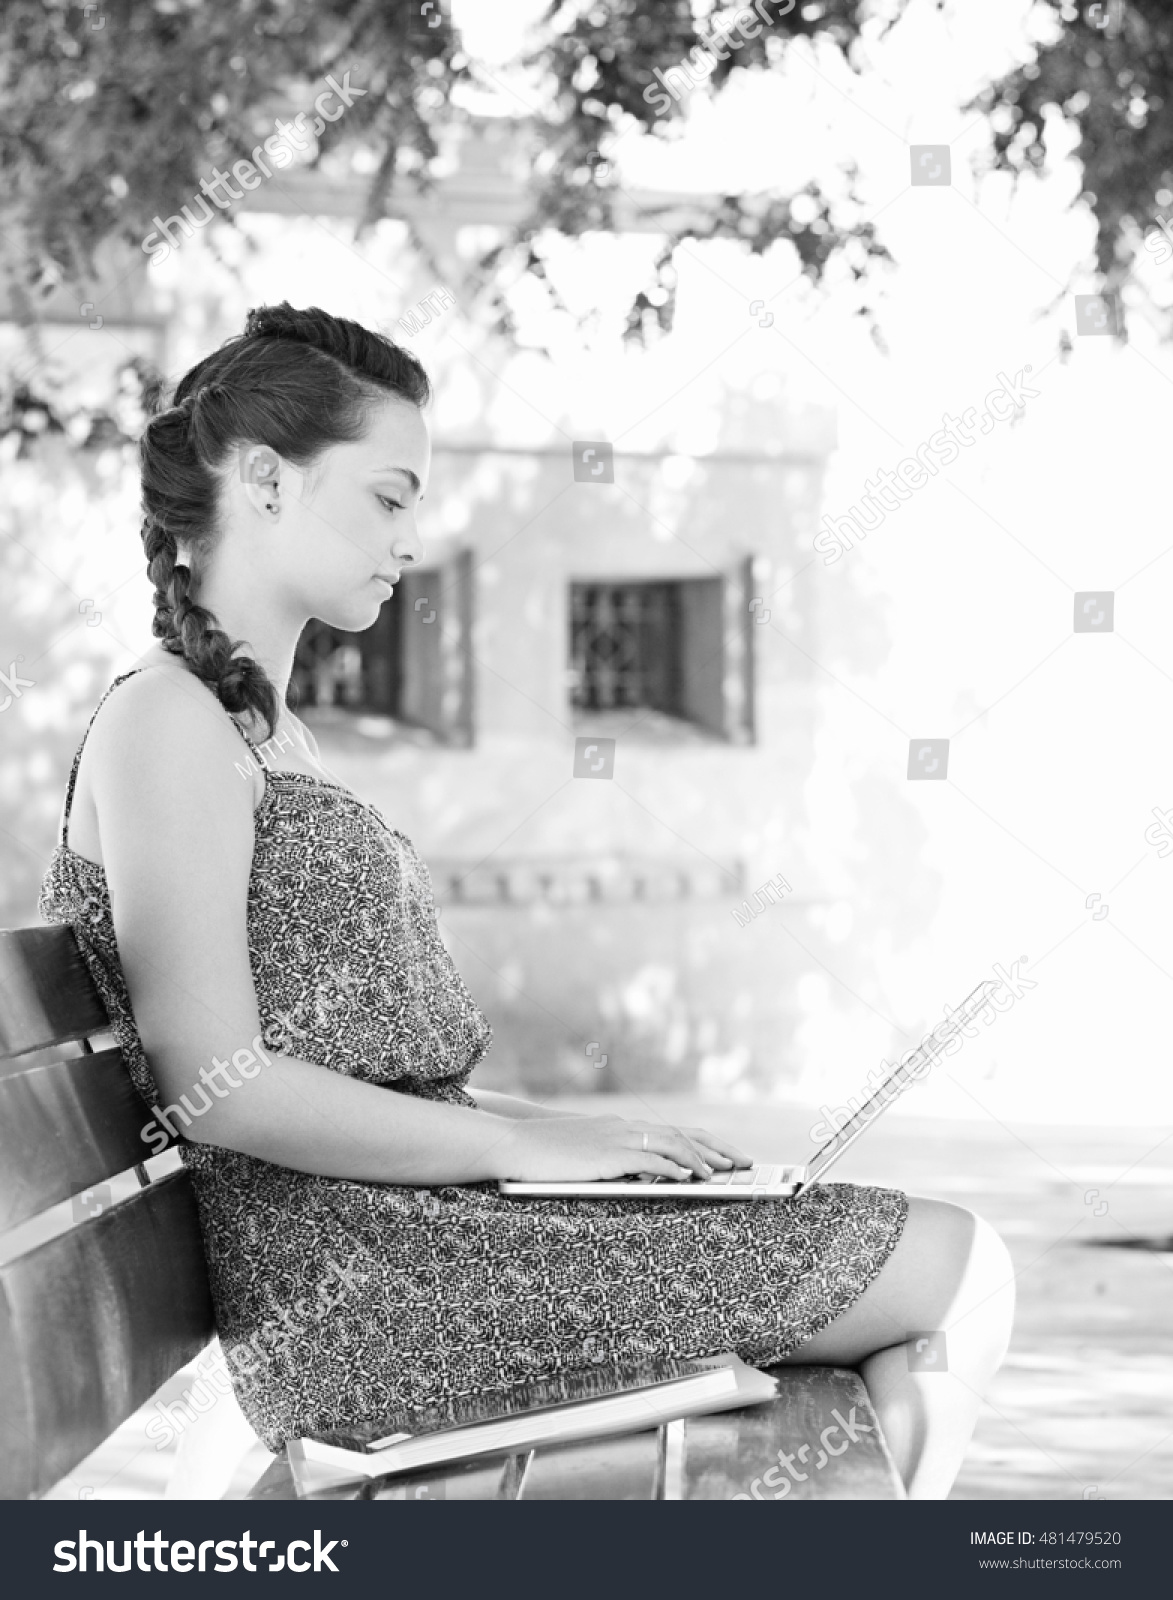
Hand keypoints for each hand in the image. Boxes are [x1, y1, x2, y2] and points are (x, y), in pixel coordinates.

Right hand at [491, 1115, 752, 1182]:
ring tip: (723, 1174)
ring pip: (672, 1144)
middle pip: (683, 1134)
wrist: (514, 1143)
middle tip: (744, 1163)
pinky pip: (648, 1159)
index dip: (706, 1143)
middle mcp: (624, 1128)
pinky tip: (689, 1177)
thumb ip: (613, 1162)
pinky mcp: (606, 1155)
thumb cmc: (544, 1155)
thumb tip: (641, 1179)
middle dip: (717, 1149)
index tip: (729, 1156)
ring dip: (701, 1159)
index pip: (675, 1132)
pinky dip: (673, 1167)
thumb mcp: (585, 1155)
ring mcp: (616, 1139)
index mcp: (621, 1128)